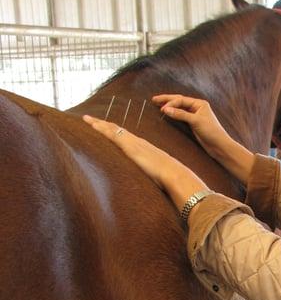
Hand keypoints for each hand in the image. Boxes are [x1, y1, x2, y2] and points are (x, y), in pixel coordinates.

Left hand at [82, 115, 208, 210]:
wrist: (173, 174)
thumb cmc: (167, 176)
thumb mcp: (155, 173)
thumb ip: (150, 172)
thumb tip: (148, 180)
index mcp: (142, 147)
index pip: (124, 136)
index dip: (113, 130)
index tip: (102, 126)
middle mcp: (137, 141)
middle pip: (117, 129)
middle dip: (102, 124)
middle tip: (89, 119)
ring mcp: (133, 143)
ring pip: (113, 129)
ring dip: (99, 124)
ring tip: (87, 119)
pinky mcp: (130, 147)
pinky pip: (113, 135)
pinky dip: (103, 129)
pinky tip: (94, 126)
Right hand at [152, 94, 254, 183]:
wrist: (219, 145)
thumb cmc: (211, 131)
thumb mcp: (196, 121)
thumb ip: (180, 114)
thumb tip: (166, 109)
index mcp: (199, 103)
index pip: (181, 100)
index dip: (171, 103)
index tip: (162, 109)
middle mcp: (197, 107)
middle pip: (179, 101)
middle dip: (167, 100)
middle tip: (154, 99)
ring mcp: (195, 115)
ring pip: (179, 108)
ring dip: (169, 106)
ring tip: (157, 104)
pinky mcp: (193, 123)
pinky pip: (180, 116)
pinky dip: (173, 114)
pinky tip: (166, 114)